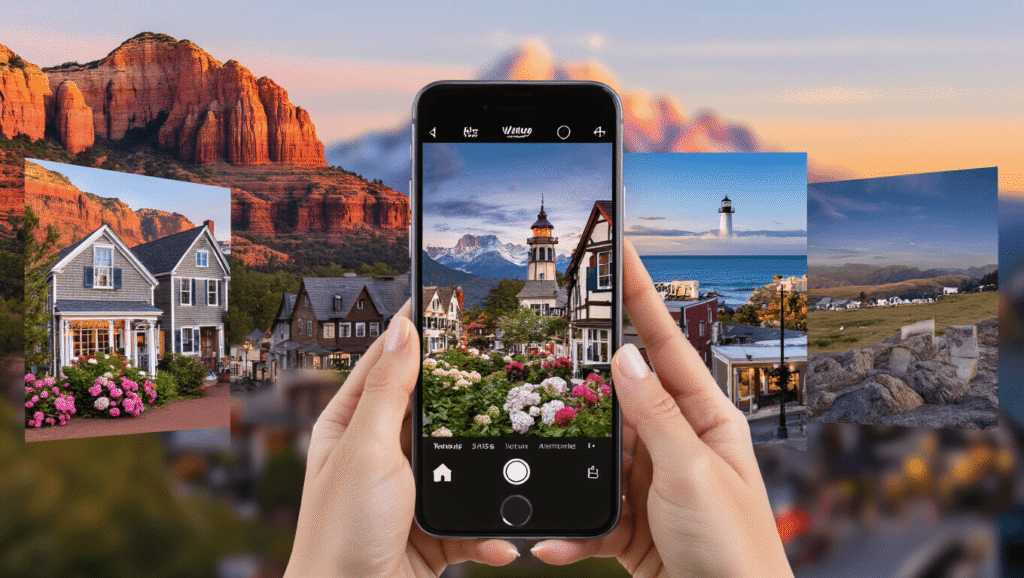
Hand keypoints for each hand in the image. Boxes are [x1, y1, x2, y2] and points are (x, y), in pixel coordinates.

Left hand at [284, 302, 518, 577]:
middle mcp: (378, 455)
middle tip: (505, 372)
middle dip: (466, 400)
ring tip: (515, 458)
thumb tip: (404, 328)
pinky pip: (470, 519)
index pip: (386, 364)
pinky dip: (487, 530)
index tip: (445, 301)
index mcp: (350, 427)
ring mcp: (407, 493)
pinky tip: (499, 537)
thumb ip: (389, 390)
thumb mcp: (367, 450)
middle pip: (431, 410)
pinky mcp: (431, 531)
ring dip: (485, 471)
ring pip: (459, 464)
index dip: (415, 333)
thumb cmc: (340, 533)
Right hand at [532, 239, 792, 577]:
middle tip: (549, 354)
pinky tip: (559, 536)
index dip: (641, 296)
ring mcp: (651, 483)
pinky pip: (589, 511)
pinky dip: (571, 525)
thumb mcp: (691, 473)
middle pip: (621, 396)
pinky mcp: (630, 523)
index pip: (665, 346)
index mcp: (707, 420)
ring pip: (596, 453)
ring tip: (548, 460)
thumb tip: (626, 359)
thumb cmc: (735, 552)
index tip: (621, 253)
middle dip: (584, 385)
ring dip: (572, 464)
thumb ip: (654, 416)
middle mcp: (677, 444)